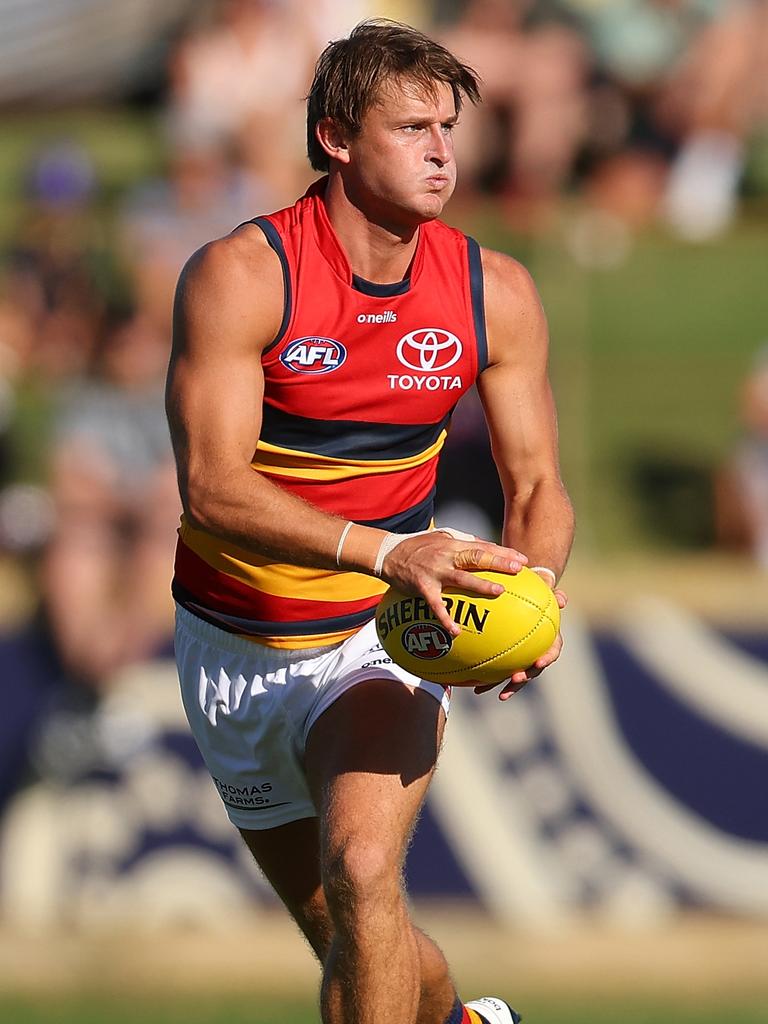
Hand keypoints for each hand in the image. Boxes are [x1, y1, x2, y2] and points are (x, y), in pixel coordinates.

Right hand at [380, 531, 527, 636]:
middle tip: (517, 570)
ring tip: (499, 592)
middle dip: (498, 563)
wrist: (388, 554)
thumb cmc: (418, 546)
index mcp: (453, 544)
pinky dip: (446, 618)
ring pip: (461, 578)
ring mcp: (435, 572)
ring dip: (480, 585)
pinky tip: (456, 631)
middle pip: (476, 558)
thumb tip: (488, 548)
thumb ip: (463, 542)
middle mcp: (446, 556)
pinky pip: (436, 605)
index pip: (483, 547)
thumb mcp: (441, 537)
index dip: (503, 553)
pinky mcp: (423, 587)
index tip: (522, 561)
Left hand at [474, 585, 567, 699]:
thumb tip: (562, 600)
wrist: (529, 596)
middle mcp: (537, 652)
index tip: (539, 662)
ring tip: (497, 694)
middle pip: (534, 669)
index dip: (547, 658)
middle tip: (516, 678)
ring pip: (516, 675)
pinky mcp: (508, 659)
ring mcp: (523, 657)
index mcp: (549, 639)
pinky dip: (489, 679)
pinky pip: (499, 669)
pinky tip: (474, 686)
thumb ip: (554, 594)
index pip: (552, 651)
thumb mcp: (547, 590)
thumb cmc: (539, 592)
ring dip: (509, 686)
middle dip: (526, 677)